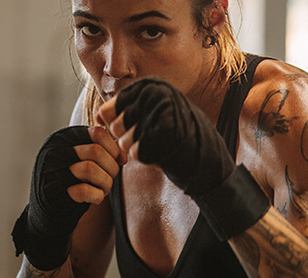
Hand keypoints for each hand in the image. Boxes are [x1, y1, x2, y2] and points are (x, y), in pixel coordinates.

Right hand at [12, 126, 124, 269]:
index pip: (97, 133)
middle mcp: (56, 151)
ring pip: (90, 169)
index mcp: (65, 139)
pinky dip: (97, 196)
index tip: (118, 160)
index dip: (114, 148)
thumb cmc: (76, 180)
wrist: (52, 207)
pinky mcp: (54, 192)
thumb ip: (105, 152)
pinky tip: (96, 198)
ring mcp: (53, 171)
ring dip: (106, 183)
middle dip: (111, 168)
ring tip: (103, 188)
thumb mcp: (88, 160)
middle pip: (96, 151)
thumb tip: (124, 156)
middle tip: (110, 177)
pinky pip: (84, 190)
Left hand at [98, 77, 234, 198]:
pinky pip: (136, 153)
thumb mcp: (152, 116)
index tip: (138, 130)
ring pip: (124, 141)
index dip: (119, 128)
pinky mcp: (164, 133)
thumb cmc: (178, 137)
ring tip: (157, 146)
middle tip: (151, 141)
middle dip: (128, 141)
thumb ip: (125, 112)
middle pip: (115, 127)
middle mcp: (154, 94)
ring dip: (138, 151)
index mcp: (150, 85)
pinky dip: (147, 159)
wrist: (208, 158)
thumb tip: (97, 116)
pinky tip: (162, 153)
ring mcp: (161, 113)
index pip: (108, 111)